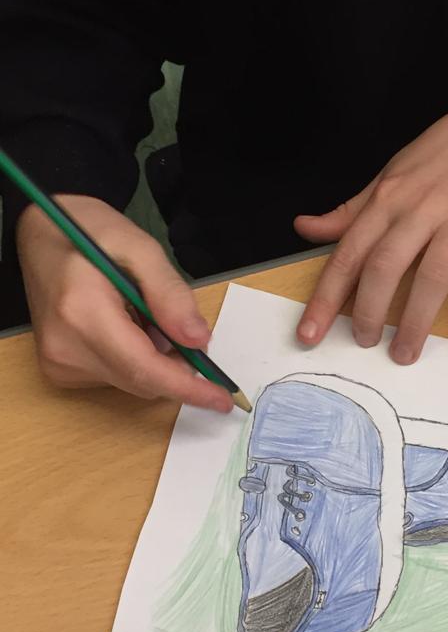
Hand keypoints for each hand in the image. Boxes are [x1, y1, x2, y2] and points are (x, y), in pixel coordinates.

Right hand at [16, 195, 232, 411]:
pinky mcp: (59, 370)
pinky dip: (136, 359)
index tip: (222, 399)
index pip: (144, 369)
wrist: (41, 235)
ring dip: (156, 359)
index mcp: (83, 314)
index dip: (188, 388)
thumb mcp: (141, 248)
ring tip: (143, 313)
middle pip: (142, 382)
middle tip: (188, 329)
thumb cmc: (90, 232)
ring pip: (133, 382)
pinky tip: (127, 324)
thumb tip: (199, 340)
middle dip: (177, 367)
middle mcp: (66, 348)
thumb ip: (170, 295)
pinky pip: (117, 377)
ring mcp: (59, 363)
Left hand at [294, 96, 447, 363]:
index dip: (326, 297)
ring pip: (433, 277)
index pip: (349, 254)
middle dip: (369, 313)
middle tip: (363, 344)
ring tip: (405, 354)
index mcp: (391, 197)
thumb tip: (305, 227)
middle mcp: (424, 209)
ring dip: (416, 322)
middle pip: (386, 267)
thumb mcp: (392, 173)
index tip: (309, 334)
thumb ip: (352, 210)